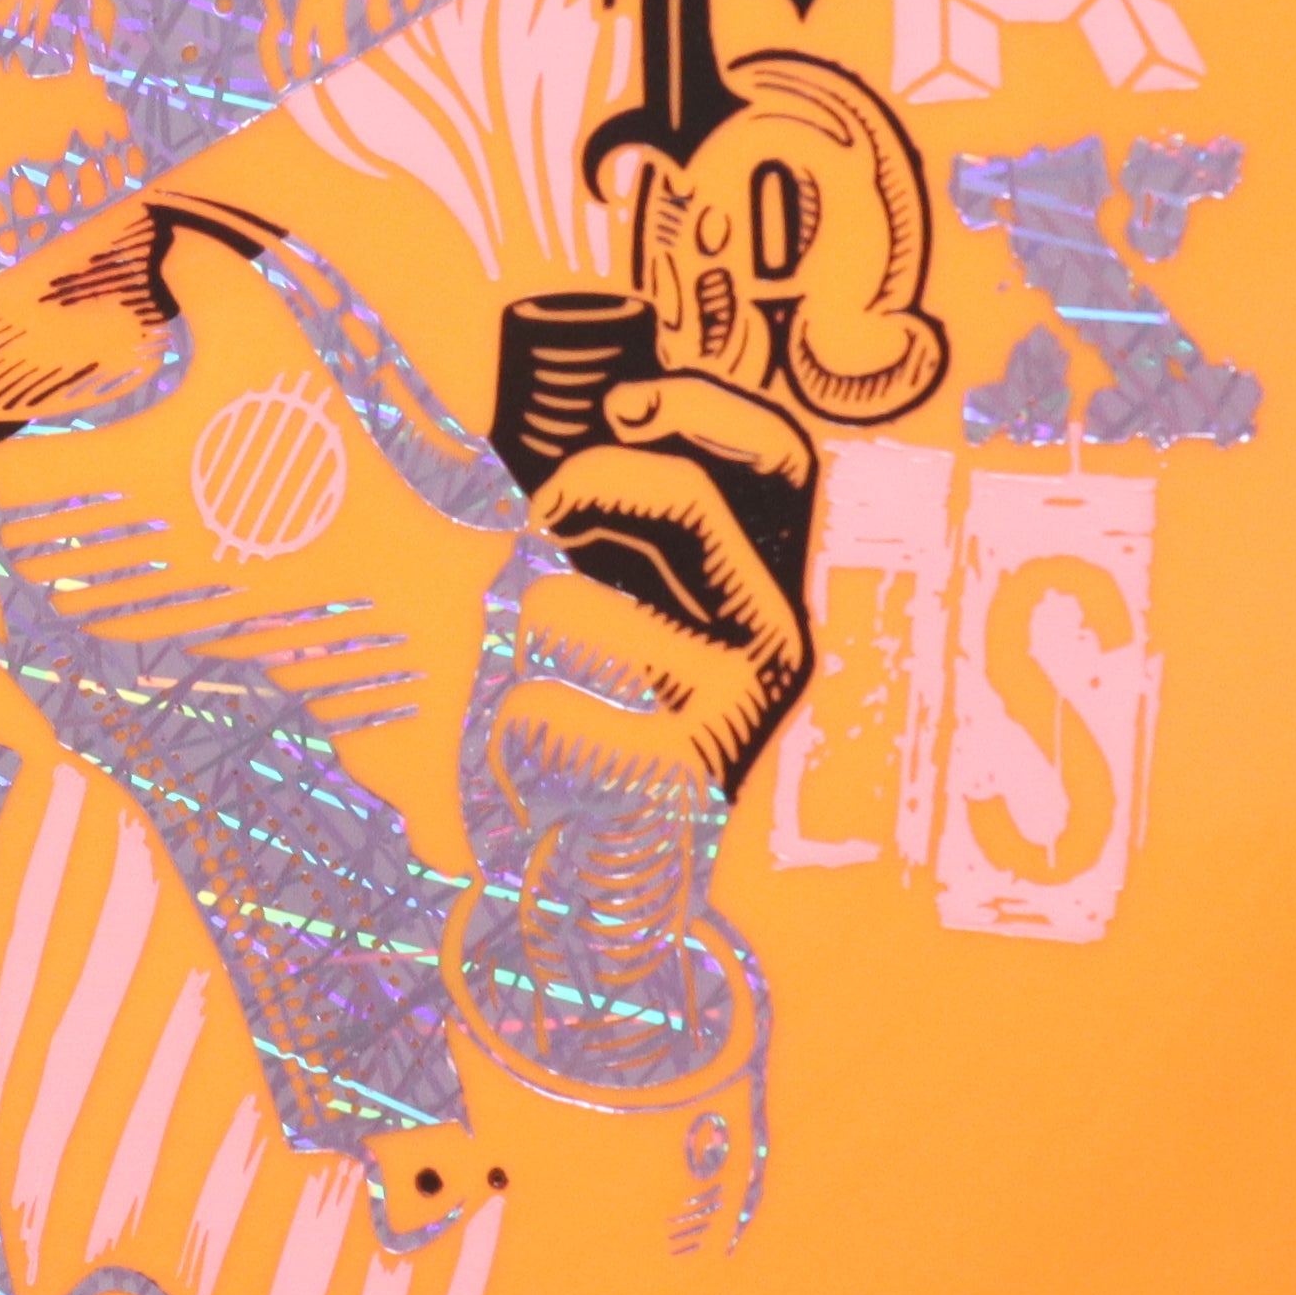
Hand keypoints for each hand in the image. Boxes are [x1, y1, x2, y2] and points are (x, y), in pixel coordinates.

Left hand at [509, 371, 817, 797]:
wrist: (606, 889)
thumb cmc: (608, 718)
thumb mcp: (636, 607)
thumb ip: (629, 524)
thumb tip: (605, 412)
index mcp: (777, 589)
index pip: (788, 460)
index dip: (714, 409)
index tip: (626, 404)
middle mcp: (779, 640)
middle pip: (686, 500)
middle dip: (585, 486)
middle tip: (535, 524)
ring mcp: (738, 710)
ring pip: (570, 604)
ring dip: (516, 630)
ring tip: (529, 680)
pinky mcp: (677, 782)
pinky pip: (543, 705)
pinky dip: (507, 718)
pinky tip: (529, 751)